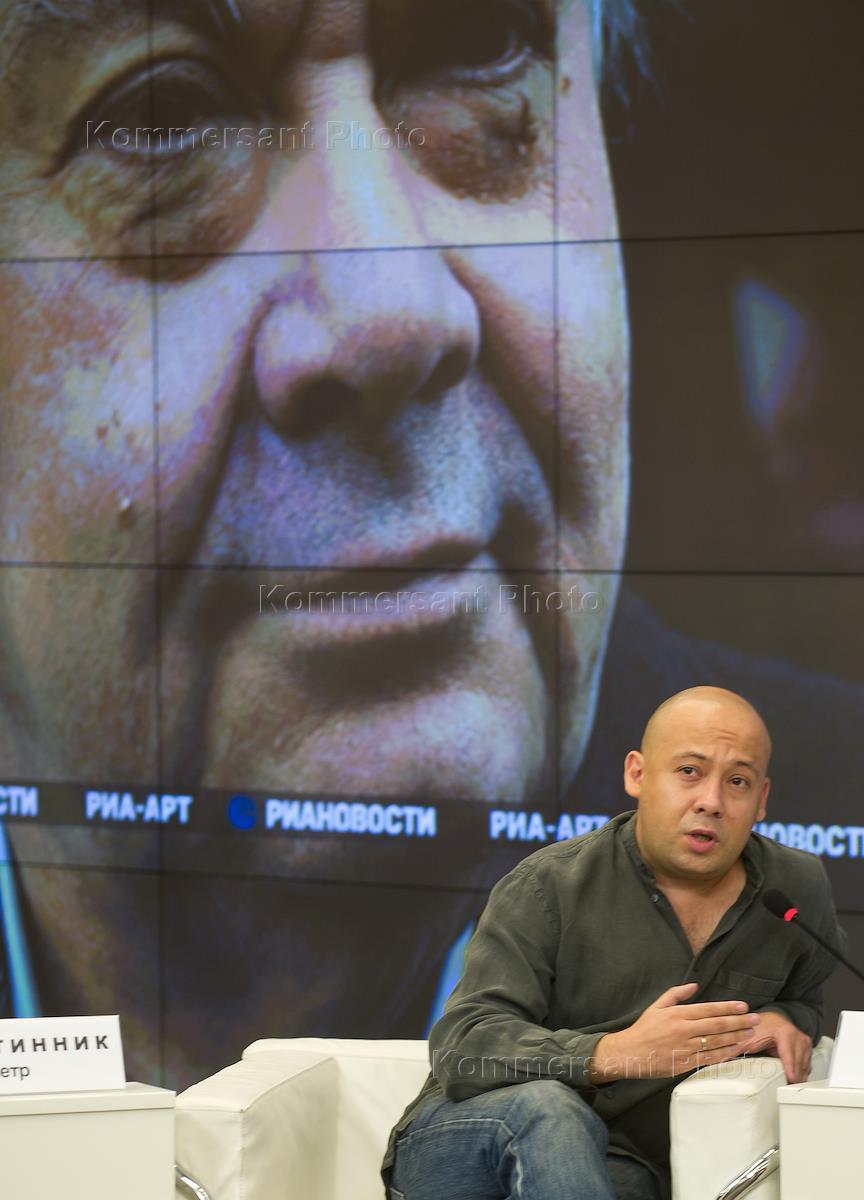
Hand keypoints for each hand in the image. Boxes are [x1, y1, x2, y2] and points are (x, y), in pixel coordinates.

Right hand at [588, 982, 758, 1080]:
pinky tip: (735, 1050)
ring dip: (735, 1037)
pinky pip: (709, 1059)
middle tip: (755, 1019)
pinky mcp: (685, 1064)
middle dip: (738, 1022)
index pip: (708, 1009)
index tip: (743, 1006)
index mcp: (677, 1014)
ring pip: (716, 1042)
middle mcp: (683, 1030)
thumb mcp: (657, 1006)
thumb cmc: (644, 1029)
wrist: (630, 1052)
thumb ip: (676, 994)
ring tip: (750, 1033)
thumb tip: (694, 985)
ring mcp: (685, 1048)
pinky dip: (724, 1054)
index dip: (728, 1007)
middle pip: (717, 1025)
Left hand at [740, 1010, 811, 1082]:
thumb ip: (739, 1047)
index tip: (791, 1079)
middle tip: (786, 1089)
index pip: (789, 1054)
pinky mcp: (807, 1049)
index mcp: (785, 1033)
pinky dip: (801, 1072)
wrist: (772, 1019)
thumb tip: (724, 1057)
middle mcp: (798, 1037)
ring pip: (804, 1066)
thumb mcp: (749, 1038)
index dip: (790, 1068)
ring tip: (788, 1086)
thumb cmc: (762, 1027)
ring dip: (798, 1076)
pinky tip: (793, 1078)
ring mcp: (804, 1043)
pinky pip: (807, 1065)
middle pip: (799, 1063)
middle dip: (794, 1076)